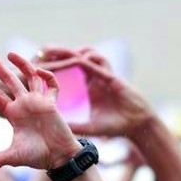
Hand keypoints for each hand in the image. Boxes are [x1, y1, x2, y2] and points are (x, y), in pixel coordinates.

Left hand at [0, 51, 80, 176]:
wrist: (59, 158)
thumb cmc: (38, 156)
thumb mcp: (12, 157)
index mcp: (13, 113)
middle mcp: (25, 104)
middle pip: (9, 80)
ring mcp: (39, 102)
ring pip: (30, 77)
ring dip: (22, 64)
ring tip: (10, 53)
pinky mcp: (53, 104)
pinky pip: (52, 86)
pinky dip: (47, 77)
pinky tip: (39, 70)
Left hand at [36, 46, 156, 138]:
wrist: (137, 125)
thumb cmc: (117, 126)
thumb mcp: (91, 127)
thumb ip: (76, 126)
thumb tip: (58, 129)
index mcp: (91, 87)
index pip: (73, 70)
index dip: (59, 65)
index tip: (43, 65)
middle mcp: (97, 79)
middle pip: (78, 59)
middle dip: (63, 53)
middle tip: (45, 51)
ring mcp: (105, 76)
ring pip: (89, 56)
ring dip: (76, 53)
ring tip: (60, 53)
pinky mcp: (113, 78)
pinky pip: (100, 65)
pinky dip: (89, 61)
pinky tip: (78, 59)